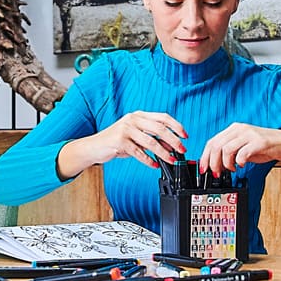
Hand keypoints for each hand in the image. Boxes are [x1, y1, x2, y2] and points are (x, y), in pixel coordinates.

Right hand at [58, 112, 187, 178]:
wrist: (94, 146)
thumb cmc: (116, 141)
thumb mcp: (135, 137)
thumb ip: (152, 138)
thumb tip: (171, 146)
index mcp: (138, 115)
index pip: (163, 117)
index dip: (176, 126)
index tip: (185, 136)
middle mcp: (133, 120)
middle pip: (160, 129)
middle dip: (174, 140)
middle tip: (182, 150)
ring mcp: (125, 130)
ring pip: (151, 142)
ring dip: (164, 153)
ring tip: (171, 160)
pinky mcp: (120, 142)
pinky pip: (139, 153)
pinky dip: (148, 160)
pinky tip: (154, 165)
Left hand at [199, 123, 280, 177]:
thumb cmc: (265, 146)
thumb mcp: (243, 147)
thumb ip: (229, 152)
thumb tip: (215, 164)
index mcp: (233, 129)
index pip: (212, 141)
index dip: (205, 157)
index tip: (204, 169)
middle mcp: (240, 129)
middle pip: (216, 145)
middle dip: (213, 162)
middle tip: (216, 172)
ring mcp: (249, 134)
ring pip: (226, 149)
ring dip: (225, 163)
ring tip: (231, 169)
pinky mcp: (259, 142)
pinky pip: (242, 153)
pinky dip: (238, 162)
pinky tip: (241, 165)